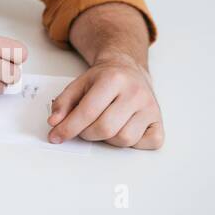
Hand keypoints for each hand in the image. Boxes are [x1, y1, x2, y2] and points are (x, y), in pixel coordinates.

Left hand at [48, 52, 163, 148]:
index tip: (55, 136)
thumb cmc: (104, 79)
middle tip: (82, 129)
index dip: (69, 127)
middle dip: (87, 134)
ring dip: (108, 139)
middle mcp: (135, 93)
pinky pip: (148, 143)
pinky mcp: (160, 121)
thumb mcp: (79, 83)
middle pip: (106, 129)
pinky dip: (132, 144)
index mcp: (113, 79)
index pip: (88, 111)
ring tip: (103, 125)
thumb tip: (54, 123)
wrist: (129, 70)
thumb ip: (63, 102)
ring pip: (124, 139)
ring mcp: (151, 108)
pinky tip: (123, 129)